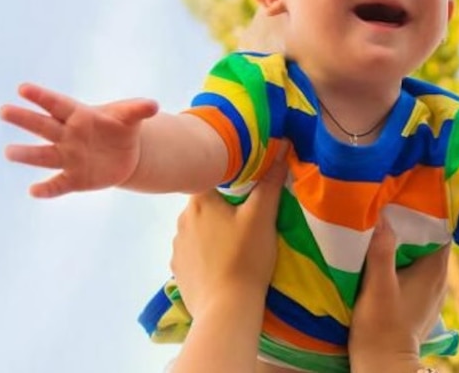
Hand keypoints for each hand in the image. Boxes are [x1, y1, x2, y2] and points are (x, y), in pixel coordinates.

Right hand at [0, 83, 157, 197]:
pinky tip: (35, 191)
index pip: (58, 104)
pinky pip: (58, 184)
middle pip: (44, 126)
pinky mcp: (74, 179)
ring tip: (10, 151)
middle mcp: (67, 136)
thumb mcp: (130, 116)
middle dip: (25, 119)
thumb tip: (153, 105)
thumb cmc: (120, 128)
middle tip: (5, 110)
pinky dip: (47, 189)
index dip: (42, 97)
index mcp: (79, 116)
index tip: (24, 88)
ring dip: (27, 154)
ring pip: (44, 156)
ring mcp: (68, 157)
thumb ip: (138, 109)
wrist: (125, 154)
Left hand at [171, 142, 288, 318]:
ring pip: (198, 228)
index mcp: (200, 201)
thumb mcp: (262, 216)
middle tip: (247, 216)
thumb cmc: (245, 257)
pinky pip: (193, 252)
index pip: (211, 178)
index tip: (247, 186)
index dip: (229, 179)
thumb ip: (270, 183)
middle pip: (205, 203)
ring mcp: (177, 247)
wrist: (226, 308)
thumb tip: (281, 151)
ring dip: (213, 230)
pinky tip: (222, 262)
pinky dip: (206, 253)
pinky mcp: (179, 270)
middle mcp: (182, 220)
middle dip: (223, 206)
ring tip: (236, 242)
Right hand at [349, 218, 449, 371]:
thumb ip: (381, 251)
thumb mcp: (378, 286)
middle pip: (432, 239)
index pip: (442, 228)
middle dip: (414, 224)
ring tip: (387, 227)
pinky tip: (388, 257)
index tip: (409, 196)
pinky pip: (417, 270)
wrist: (382, 366)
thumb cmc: (380, 327)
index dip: (428, 211)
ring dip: (408, 243)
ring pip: (424, 255)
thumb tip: (383, 215)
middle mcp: (440, 279)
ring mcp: (432, 292)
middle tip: (392, 205)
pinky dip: (406, 260)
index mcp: (435, 270)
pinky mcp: (421, 302)